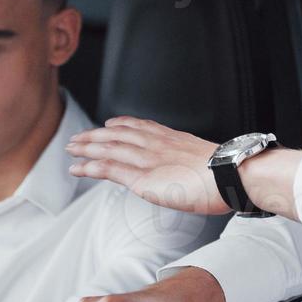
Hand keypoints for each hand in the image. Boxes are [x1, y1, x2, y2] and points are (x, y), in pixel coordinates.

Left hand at [66, 117, 228, 214]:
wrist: (230, 175)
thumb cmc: (226, 173)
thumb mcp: (208, 160)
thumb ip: (194, 161)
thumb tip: (198, 170)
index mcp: (172, 138)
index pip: (140, 126)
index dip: (122, 124)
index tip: (110, 123)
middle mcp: (155, 144)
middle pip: (118, 135)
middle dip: (95, 135)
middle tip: (79, 137)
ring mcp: (146, 159)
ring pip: (108, 148)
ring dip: (86, 148)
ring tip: (71, 149)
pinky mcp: (140, 178)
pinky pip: (108, 169)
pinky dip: (90, 167)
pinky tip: (77, 168)